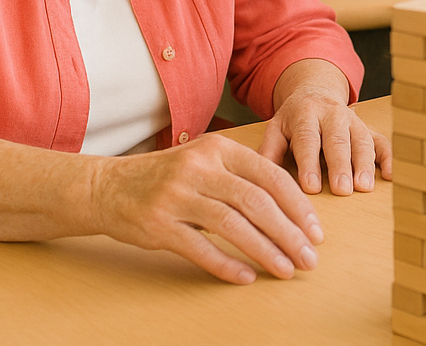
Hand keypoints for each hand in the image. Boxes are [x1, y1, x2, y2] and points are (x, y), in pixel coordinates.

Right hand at [93, 133, 324, 284]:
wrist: (108, 187)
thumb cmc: (168, 177)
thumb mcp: (205, 162)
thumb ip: (242, 177)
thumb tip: (292, 211)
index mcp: (218, 149)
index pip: (270, 176)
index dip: (297, 206)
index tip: (316, 231)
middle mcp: (199, 168)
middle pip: (256, 202)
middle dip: (289, 233)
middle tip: (309, 258)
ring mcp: (176, 196)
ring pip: (232, 225)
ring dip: (265, 251)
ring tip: (286, 269)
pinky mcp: (158, 225)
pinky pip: (199, 248)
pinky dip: (226, 264)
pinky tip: (246, 277)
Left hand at [259, 85, 391, 195]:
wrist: (316, 92)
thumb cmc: (293, 119)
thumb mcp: (276, 128)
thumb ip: (269, 150)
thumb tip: (260, 177)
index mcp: (306, 114)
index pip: (308, 138)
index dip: (310, 162)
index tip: (311, 187)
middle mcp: (332, 114)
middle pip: (338, 140)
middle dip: (341, 165)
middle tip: (342, 189)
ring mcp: (353, 120)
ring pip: (362, 140)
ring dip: (365, 164)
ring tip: (364, 187)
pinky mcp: (368, 128)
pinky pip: (382, 140)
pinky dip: (389, 157)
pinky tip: (390, 175)